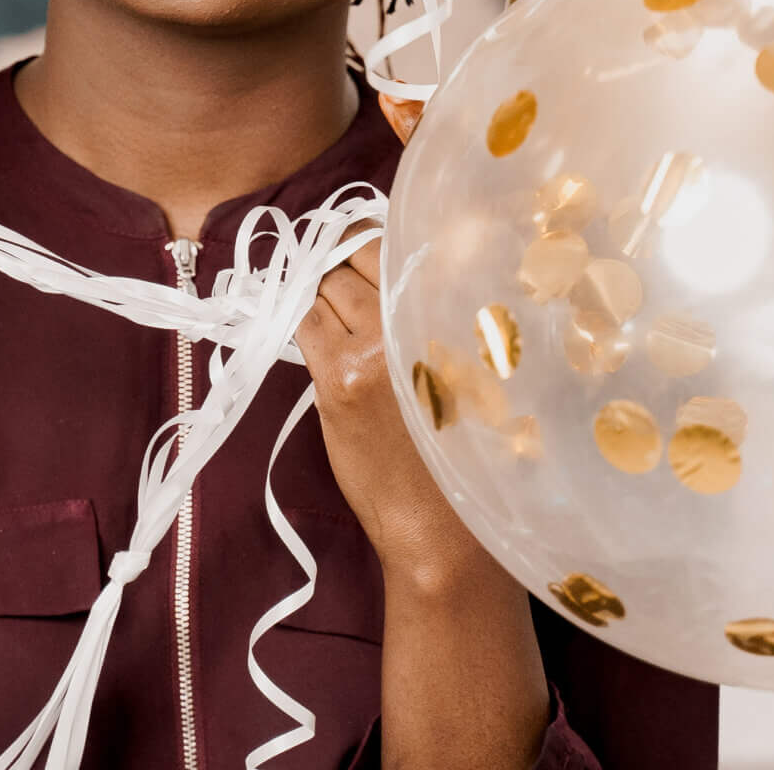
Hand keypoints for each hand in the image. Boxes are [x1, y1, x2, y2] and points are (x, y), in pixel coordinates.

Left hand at [295, 238, 481, 580]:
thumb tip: (387, 271)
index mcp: (455, 314)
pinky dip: (305, 324)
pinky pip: (304, 323)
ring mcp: (373, 350)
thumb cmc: (462, 456)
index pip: (398, 244)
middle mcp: (415, 323)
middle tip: (345, 291)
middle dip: (344, 266)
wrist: (442, 531)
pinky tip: (319, 343)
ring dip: (323, 298)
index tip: (363, 253)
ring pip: (325, 287)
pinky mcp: (338, 379)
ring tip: (338, 327)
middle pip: (356, 257)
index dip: (372, 243)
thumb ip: (434, 320)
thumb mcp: (469, 373)